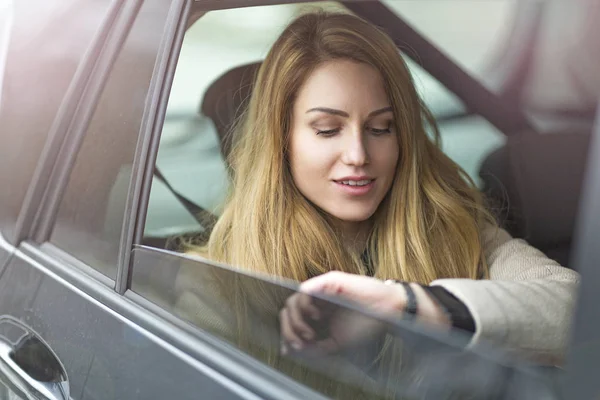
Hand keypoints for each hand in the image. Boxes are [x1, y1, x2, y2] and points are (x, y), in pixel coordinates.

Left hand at [279, 271, 449, 354]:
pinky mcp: (329, 281)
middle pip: (288, 311)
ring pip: (293, 301)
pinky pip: (305, 290)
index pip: (292, 320)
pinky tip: (316, 316)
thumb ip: (316, 347)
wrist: (388, 313)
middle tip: (299, 343)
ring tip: (309, 334)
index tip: (289, 349)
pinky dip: (305, 305)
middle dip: (289, 329)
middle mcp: (317, 300)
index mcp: (319, 313)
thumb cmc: (367, 325)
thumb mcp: (337, 343)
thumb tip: (292, 350)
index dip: (287, 333)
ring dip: (296, 320)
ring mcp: (322, 289)